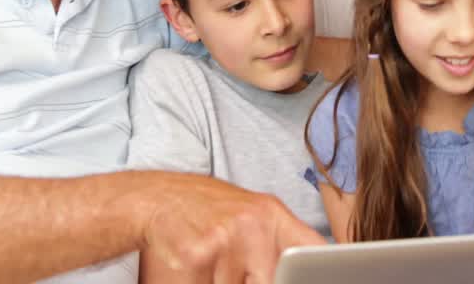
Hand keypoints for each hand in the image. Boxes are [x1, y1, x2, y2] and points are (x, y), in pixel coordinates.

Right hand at [139, 174, 324, 283]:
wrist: (159, 198)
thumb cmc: (211, 211)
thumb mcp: (254, 216)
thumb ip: (280, 244)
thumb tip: (301, 275)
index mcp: (273, 215)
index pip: (313, 250)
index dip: (308, 273)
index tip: (301, 277)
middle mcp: (254, 225)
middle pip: (273, 280)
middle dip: (257, 280)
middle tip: (243, 270)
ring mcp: (226, 240)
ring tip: (214, 263)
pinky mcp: (198, 257)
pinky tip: (197, 266)